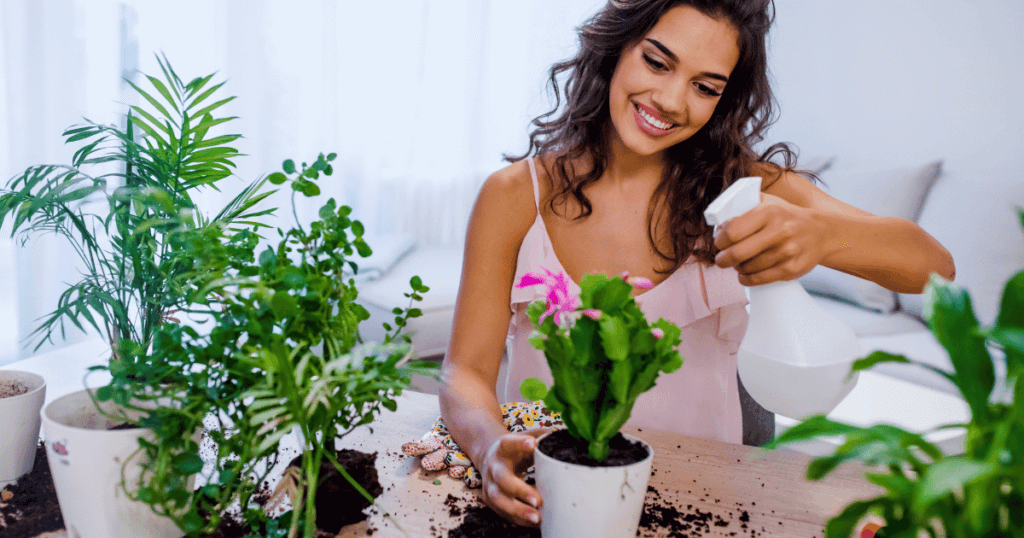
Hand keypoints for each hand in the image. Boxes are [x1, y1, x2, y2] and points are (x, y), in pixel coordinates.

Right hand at [478, 429, 551, 526]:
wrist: (491, 458)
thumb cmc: (516, 449)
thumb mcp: (525, 438)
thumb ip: (541, 436)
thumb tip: (561, 435)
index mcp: (503, 448)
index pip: (508, 443)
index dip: (519, 444)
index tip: (533, 444)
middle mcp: (494, 466)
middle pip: (502, 478)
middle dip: (519, 490)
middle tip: (538, 500)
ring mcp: (489, 484)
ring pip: (498, 499)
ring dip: (518, 510)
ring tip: (537, 517)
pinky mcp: (490, 500)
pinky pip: (503, 512)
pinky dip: (519, 519)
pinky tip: (534, 522)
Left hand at [713, 193, 829, 285]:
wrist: (821, 232)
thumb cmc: (787, 217)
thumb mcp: (768, 202)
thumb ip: (744, 205)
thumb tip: (718, 219)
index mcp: (769, 212)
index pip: (732, 231)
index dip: (720, 240)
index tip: (720, 243)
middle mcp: (779, 231)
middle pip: (737, 253)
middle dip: (723, 259)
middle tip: (721, 259)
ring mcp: (786, 252)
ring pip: (747, 268)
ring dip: (737, 268)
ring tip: (738, 263)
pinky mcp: (791, 269)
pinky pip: (759, 279)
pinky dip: (747, 279)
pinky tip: (745, 274)